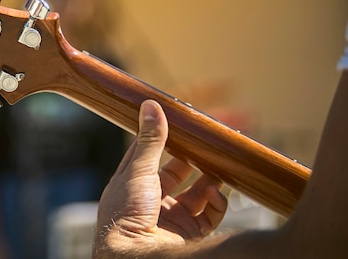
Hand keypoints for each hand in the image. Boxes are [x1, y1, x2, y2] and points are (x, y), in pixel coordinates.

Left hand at [94, 100, 227, 257]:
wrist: (135, 256)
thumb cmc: (126, 213)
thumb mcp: (138, 170)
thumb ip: (150, 140)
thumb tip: (151, 104)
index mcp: (132, 183)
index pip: (149, 153)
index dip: (163, 137)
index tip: (180, 122)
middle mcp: (151, 200)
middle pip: (176, 173)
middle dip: (193, 158)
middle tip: (208, 142)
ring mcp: (171, 218)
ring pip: (197, 194)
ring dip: (210, 179)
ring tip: (221, 164)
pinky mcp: (189, 233)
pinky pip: (210, 215)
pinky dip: (217, 203)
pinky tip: (216, 193)